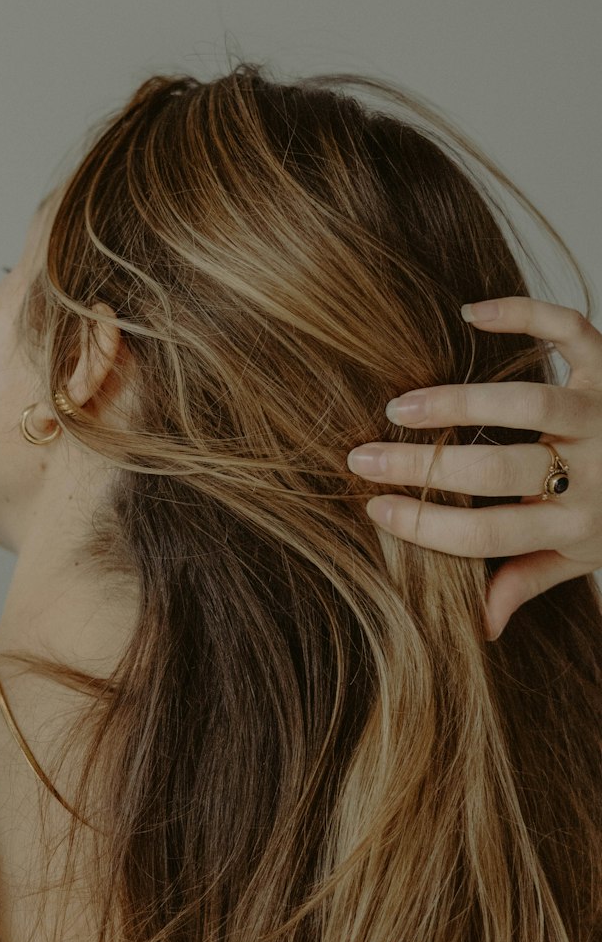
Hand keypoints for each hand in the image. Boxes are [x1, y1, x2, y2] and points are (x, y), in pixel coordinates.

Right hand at [346, 298, 601, 639]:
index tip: (374, 508)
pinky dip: (523, 315)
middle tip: (362, 456)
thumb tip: (480, 627)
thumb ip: (529, 579)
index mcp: (578, 524)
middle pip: (496, 470)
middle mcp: (593, 470)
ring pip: (528, 403)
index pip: (488, 534)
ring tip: (401, 406)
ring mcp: (601, 413)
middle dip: (421, 465)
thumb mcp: (582, 552)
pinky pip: (568, 331)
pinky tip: (472, 314)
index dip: (426, 525)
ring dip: (458, 402)